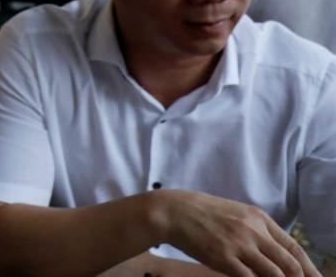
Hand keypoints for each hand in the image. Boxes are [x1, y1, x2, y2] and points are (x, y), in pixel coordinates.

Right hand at [159, 190, 319, 276]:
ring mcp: (239, 244)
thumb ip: (254, 230)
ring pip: (274, 273)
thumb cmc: (201, 213)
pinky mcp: (224, 257)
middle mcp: (253, 230)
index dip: (307, 267)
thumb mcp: (234, 213)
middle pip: (289, 263)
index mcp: (258, 218)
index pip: (293, 247)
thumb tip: (271, 253)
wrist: (173, 211)